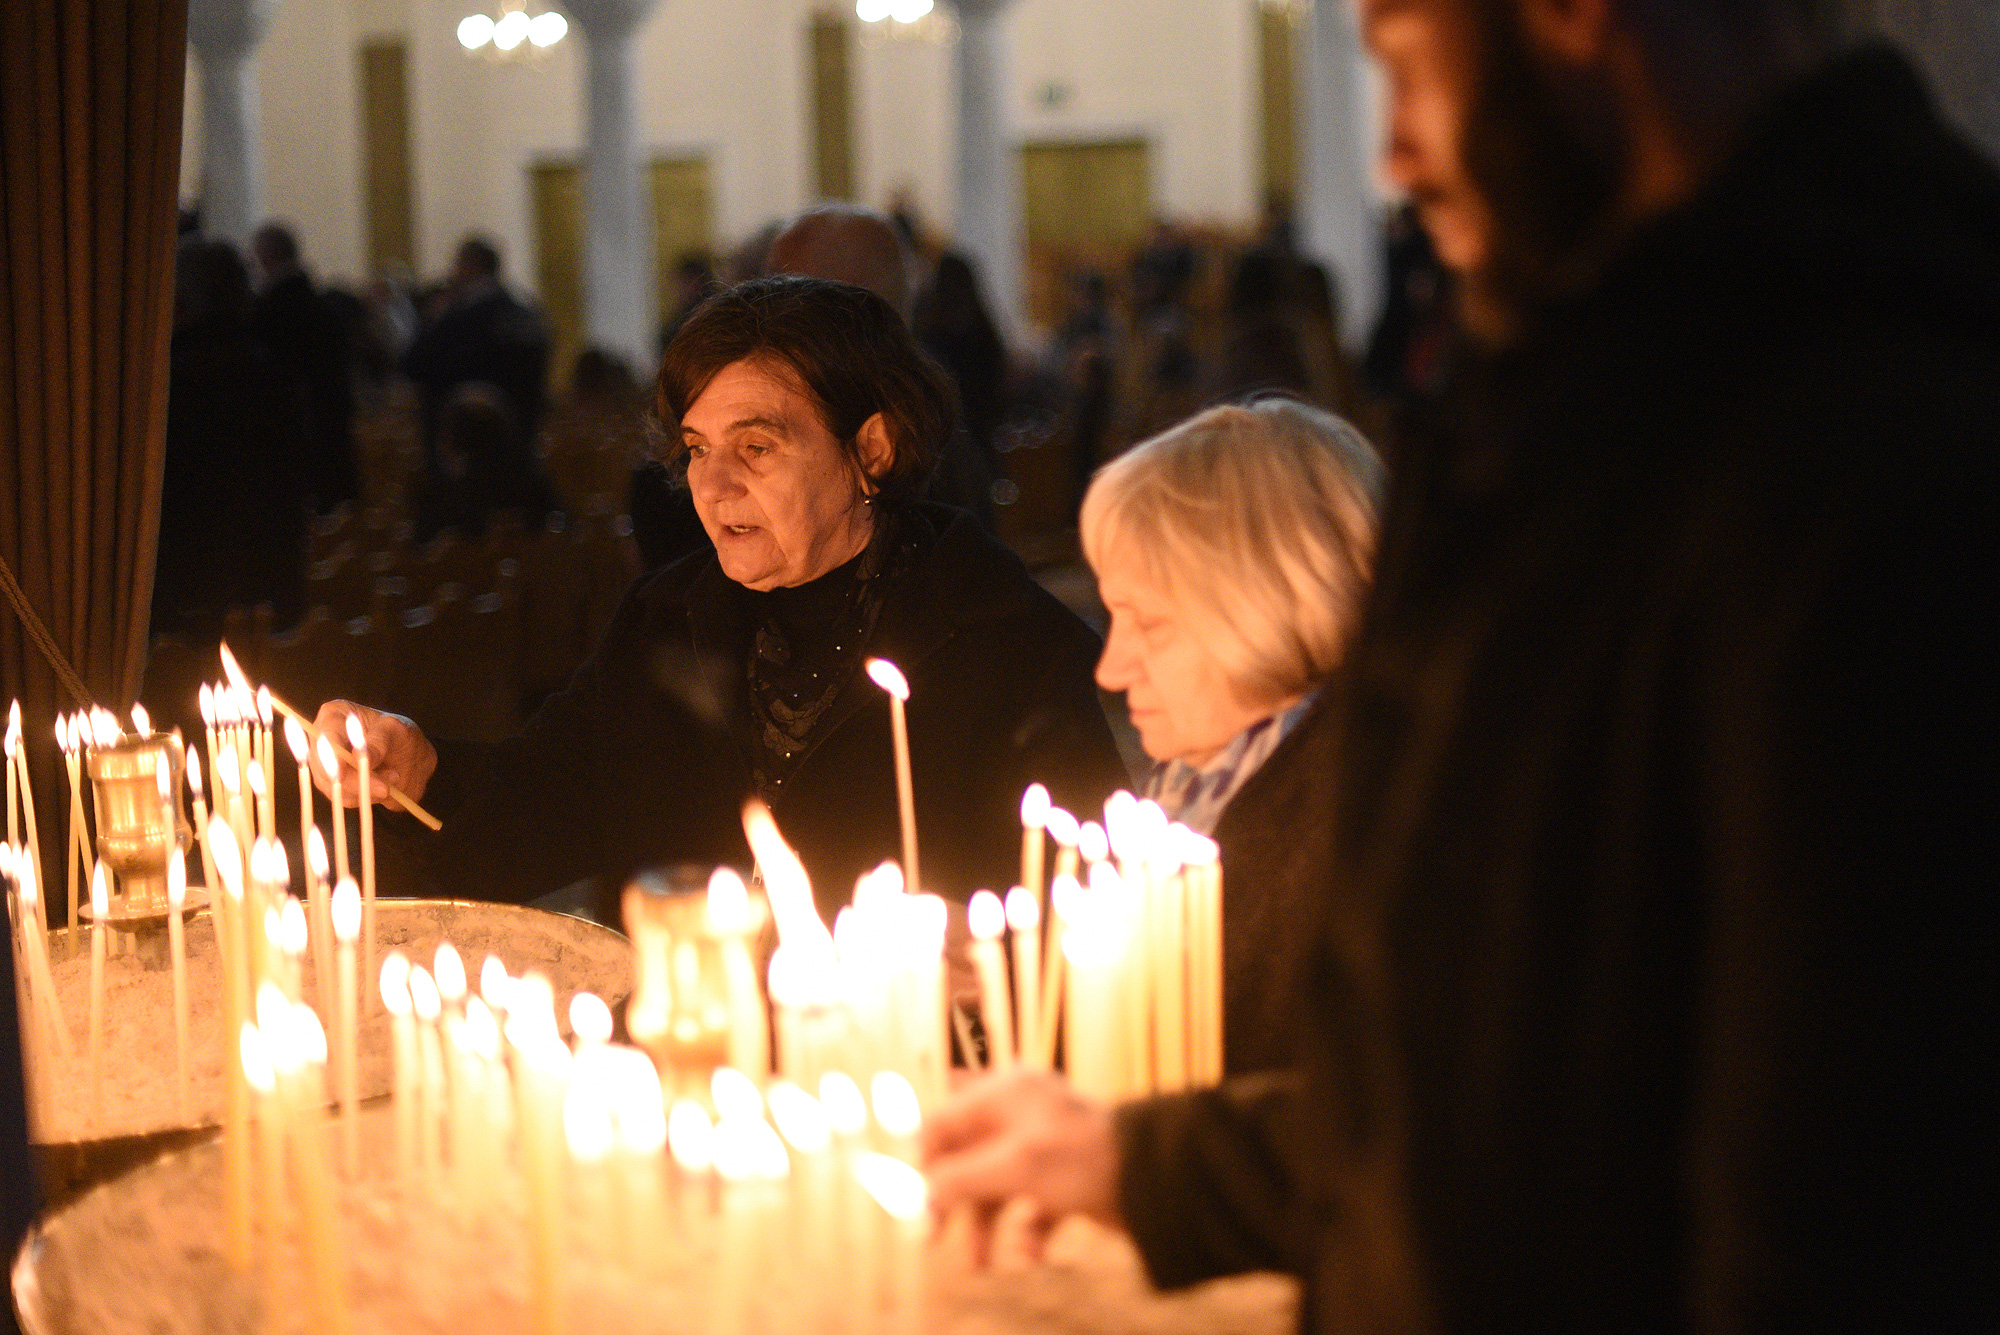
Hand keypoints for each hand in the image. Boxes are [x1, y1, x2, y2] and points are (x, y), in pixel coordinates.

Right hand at [310, 701, 436, 812]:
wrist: (409, 755)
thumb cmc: (400, 734)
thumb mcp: (396, 731)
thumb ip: (379, 741)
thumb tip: (359, 758)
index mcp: (333, 716)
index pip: (325, 738)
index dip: (330, 758)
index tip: (341, 775)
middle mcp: (321, 742)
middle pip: (324, 768)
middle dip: (354, 782)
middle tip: (385, 789)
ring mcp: (324, 766)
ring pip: (334, 788)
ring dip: (365, 791)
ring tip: (393, 778)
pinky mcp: (334, 786)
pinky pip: (345, 799)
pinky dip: (366, 798)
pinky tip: (385, 787)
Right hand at [922, 1069, 1120, 1264]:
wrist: (1154, 1179)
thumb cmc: (1079, 1158)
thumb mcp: (1010, 1166)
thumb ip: (957, 1180)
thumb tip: (916, 1198)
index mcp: (1003, 1094)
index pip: (943, 1123)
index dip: (923, 1165)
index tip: (911, 1206)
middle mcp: (1020, 1116)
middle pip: (967, 1161)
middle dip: (954, 1204)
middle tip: (933, 1243)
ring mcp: (1044, 1149)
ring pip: (997, 1189)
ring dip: (986, 1228)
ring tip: (981, 1268)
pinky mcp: (1066, 1181)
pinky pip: (1032, 1208)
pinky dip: (1027, 1233)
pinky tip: (1034, 1255)